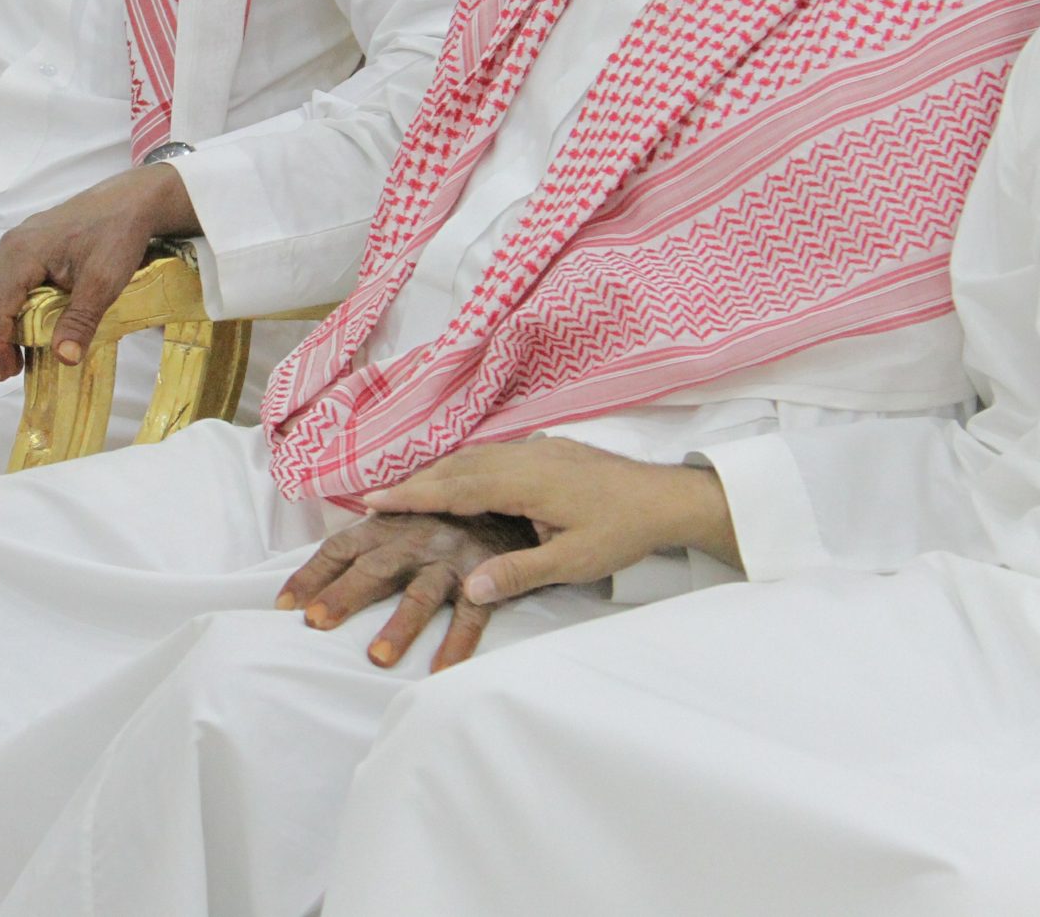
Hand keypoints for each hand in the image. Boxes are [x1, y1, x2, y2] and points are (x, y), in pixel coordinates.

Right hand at [0, 162, 198, 380]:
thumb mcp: (102, 282)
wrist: (130, 200)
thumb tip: (64, 358)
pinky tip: (24, 327)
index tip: (7, 374)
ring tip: (14, 356)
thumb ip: (80, 320)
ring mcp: (17, 244)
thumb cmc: (116, 235)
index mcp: (21, 254)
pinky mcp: (28, 245)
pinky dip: (7, 310)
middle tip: (7, 372)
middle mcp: (10, 247)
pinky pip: (5, 282)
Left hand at [275, 512, 539, 671]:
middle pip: (375, 567)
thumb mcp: (401, 519)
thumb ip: (367, 542)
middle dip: (344, 594)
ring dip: (399, 625)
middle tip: (317, 623)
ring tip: (378, 658)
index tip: (284, 606)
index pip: (341, 548)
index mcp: (388, 524)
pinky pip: (471, 614)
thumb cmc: (442, 519)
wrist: (509, 502)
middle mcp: (416, 538)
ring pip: (421, 593)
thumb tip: (316, 577)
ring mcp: (451, 558)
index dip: (311, 574)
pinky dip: (457, 642)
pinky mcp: (484, 576)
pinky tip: (442, 670)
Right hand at [361, 438, 740, 606]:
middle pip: (458, 467)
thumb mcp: (572, 563)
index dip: (412, 496)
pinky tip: (461, 477)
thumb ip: (518, 574)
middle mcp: (526, 457)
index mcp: (526, 482)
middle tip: (375, 498)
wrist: (667, 497)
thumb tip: (467, 589)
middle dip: (416, 482)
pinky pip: (494, 454)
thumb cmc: (622, 531)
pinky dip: (466, 466)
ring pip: (476, 457)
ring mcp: (538, 449)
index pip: (456, 488)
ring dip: (440, 472)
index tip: (372, 501)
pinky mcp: (550, 450)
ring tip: (408, 490)